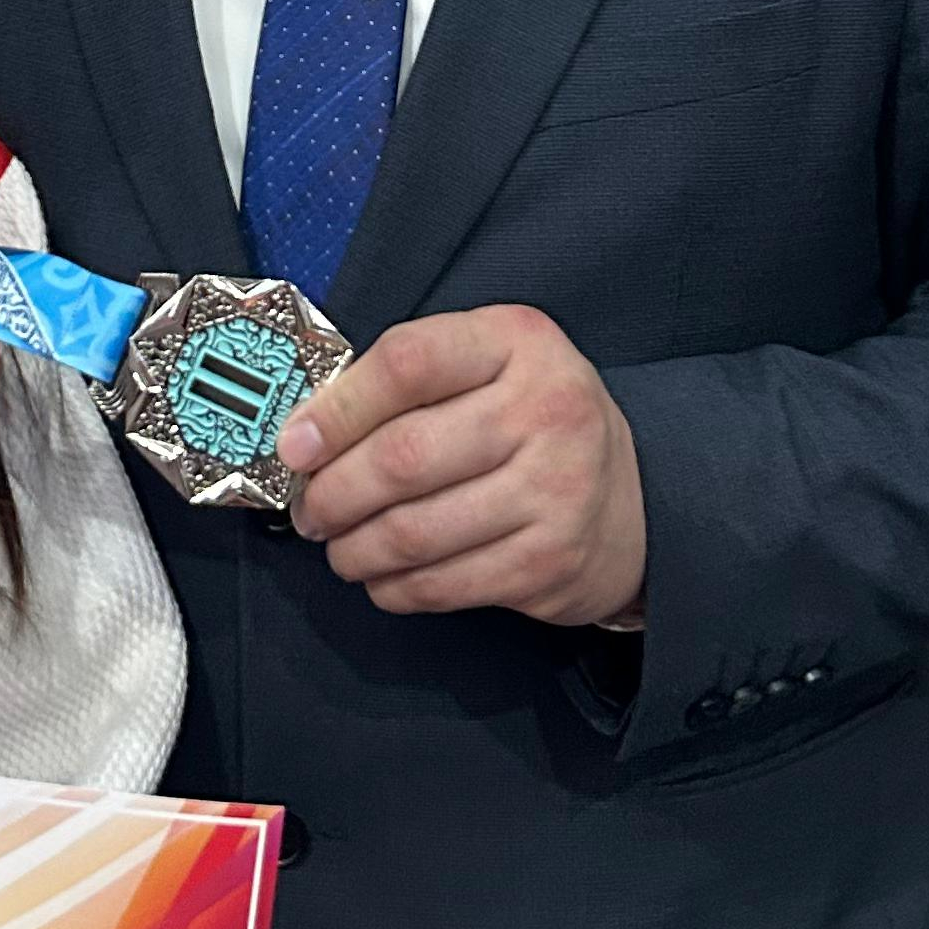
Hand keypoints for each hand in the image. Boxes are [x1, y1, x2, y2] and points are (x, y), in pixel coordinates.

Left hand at [278, 305, 648, 624]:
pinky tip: (382, 575)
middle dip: (333, 494)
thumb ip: (409, 381)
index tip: (294, 446)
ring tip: (339, 546)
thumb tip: (306, 435)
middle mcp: (546, 409)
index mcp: (518, 341)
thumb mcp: (489, 365)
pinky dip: (394, 586)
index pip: (408, 363)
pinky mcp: (549, 562)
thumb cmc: (532, 422)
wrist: (634, 498)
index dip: (337, 409)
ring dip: (355, 548)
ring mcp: (555, 490)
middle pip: (403, 457)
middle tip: (309, 509)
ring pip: (414, 531)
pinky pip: (442, 584)